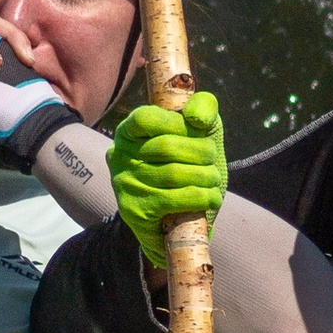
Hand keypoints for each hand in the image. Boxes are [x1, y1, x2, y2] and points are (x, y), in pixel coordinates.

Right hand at [111, 92, 227, 269]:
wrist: (178, 223)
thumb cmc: (189, 169)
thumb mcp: (198, 134)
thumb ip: (203, 109)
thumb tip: (196, 115)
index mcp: (129, 132)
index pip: (145, 117)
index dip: (176, 122)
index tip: (198, 131)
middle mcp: (119, 156)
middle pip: (166, 146)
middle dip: (201, 152)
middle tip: (213, 161)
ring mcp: (124, 184)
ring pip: (174, 174)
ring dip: (206, 177)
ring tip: (213, 180)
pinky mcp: (135, 211)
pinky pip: (175, 199)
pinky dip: (203, 197)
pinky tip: (212, 198)